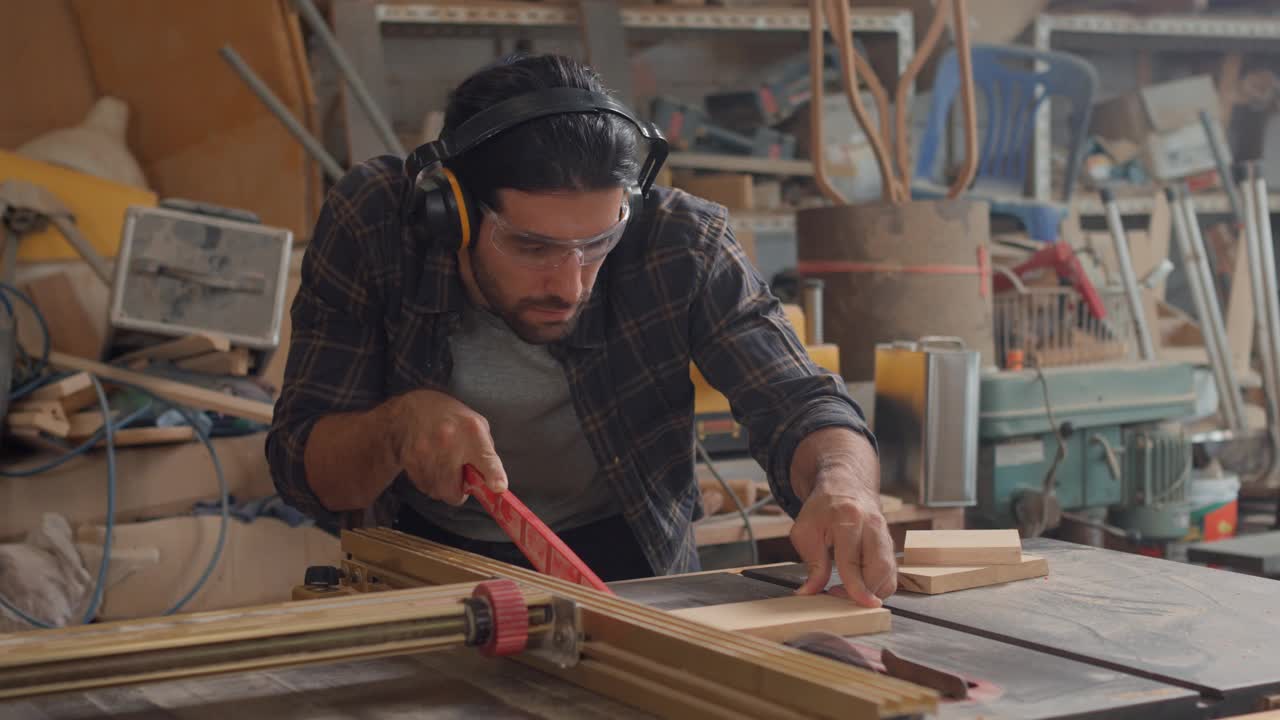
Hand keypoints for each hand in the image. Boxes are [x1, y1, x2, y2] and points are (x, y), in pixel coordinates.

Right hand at [388, 389, 507, 504]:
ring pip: (437, 492)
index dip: (493, 476)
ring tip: (443, 467)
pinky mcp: (409, 460)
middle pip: (454, 492)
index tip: (498, 487)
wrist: (412, 408)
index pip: (486, 460)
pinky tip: (430, 464)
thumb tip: (495, 482)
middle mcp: (448, 442)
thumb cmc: (451, 419)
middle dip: (458, 490)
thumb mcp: (478, 427)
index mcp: (472, 432)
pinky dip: (429, 481)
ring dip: (443, 486)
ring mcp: (426, 452)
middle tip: (459, 477)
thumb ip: (487, 455)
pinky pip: (424, 486)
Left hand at [788, 429, 895, 606]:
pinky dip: (879, 585)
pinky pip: (891, 571)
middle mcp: (872, 526)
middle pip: (879, 568)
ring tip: (850, 591)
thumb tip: (809, 593)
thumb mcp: (805, 532)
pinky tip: (862, 585)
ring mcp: (885, 534)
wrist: (845, 484)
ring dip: (873, 590)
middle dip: (865, 591)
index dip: (856, 586)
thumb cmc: (823, 507)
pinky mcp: (890, 543)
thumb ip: (812, 564)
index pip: (853, 560)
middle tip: (840, 596)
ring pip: (890, 572)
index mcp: (848, 518)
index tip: (859, 603)